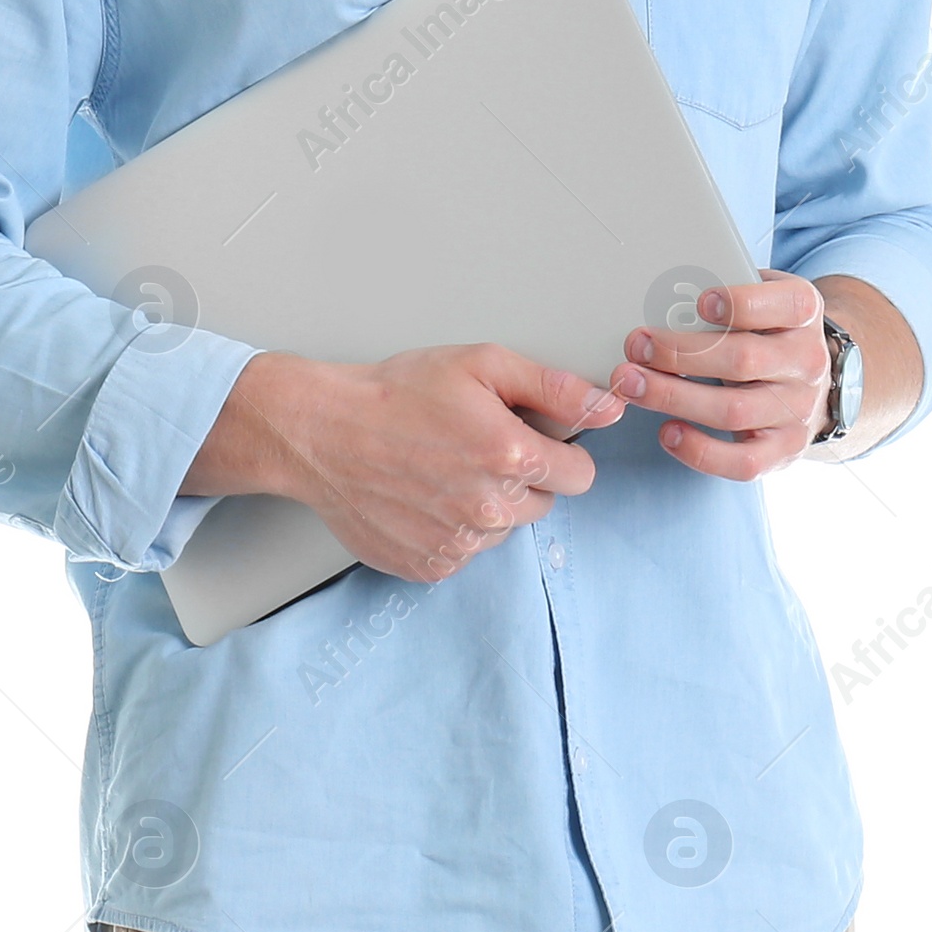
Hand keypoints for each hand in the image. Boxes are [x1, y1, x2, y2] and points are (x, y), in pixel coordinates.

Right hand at [186, 344, 626, 583]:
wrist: (322, 432)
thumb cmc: (396, 392)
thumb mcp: (481, 364)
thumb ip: (553, 386)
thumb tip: (609, 403)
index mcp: (511, 457)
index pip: (580, 475)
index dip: (559, 453)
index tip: (532, 440)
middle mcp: (490, 510)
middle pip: (543, 504)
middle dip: (521, 476)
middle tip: (474, 446)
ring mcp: (460, 545)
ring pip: (503, 529)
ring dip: (486, 504)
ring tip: (441, 469)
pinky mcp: (431, 567)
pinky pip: (465, 552)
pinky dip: (451, 529)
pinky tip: (423, 497)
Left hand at [608, 270, 831, 481]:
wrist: (809, 381)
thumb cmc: (764, 328)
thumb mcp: (758, 296)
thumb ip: (725, 288)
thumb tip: (662, 294)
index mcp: (803, 312)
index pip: (787, 304)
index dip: (742, 303)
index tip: (700, 302)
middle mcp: (807, 362)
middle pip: (744, 360)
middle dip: (681, 353)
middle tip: (636, 345)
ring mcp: (798, 410)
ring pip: (734, 411)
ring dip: (674, 398)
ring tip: (631, 385)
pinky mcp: (784, 450)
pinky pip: (743, 463)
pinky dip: (700, 451)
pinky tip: (667, 431)